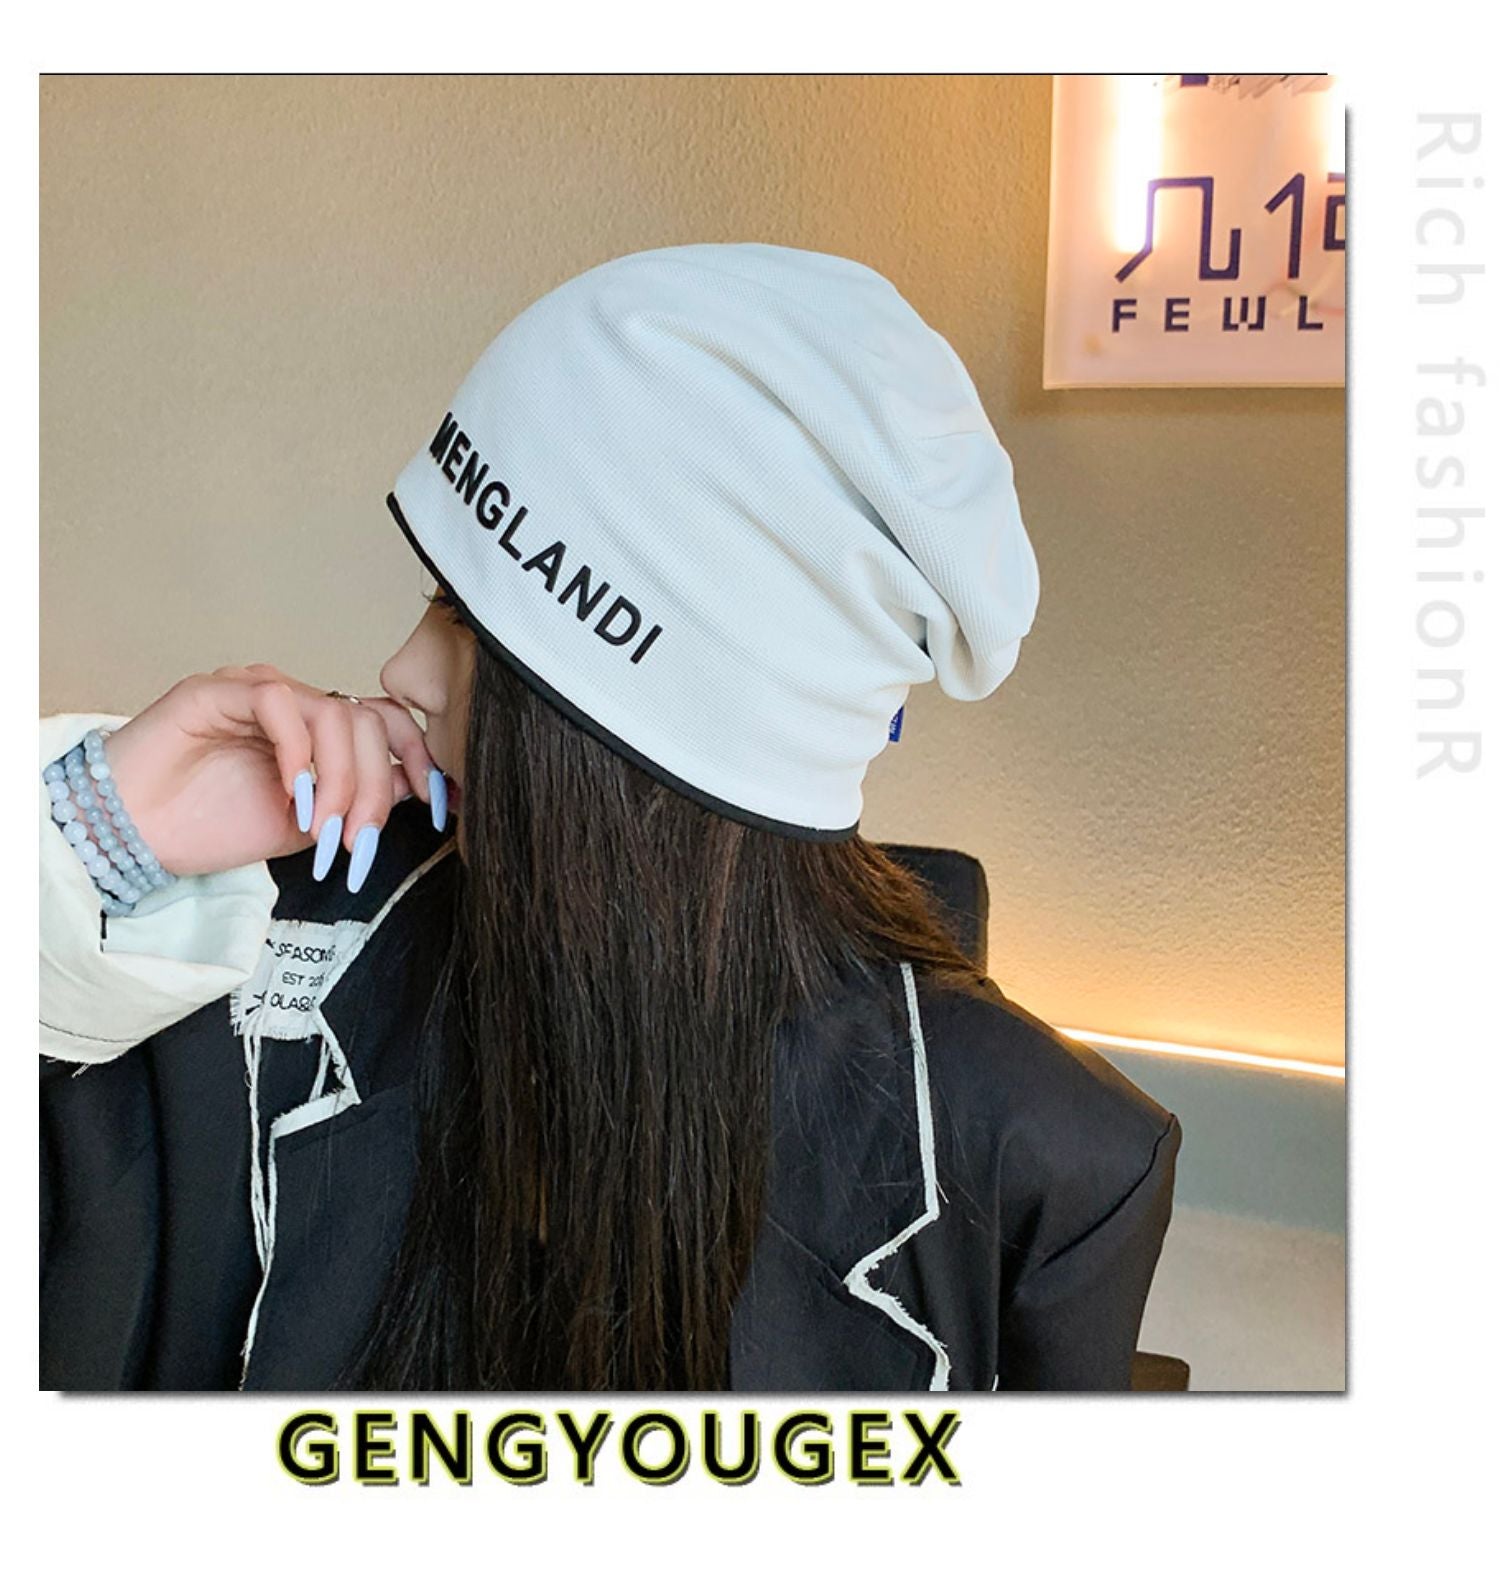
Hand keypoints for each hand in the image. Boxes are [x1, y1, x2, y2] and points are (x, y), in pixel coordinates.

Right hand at [99, 664, 444, 882]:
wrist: (136, 834)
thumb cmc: (211, 826)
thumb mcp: (306, 826)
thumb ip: (353, 803)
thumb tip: (411, 790)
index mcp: (318, 730)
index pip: (386, 724)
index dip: (420, 759)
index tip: (438, 805)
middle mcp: (293, 703)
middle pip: (367, 722)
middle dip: (375, 787)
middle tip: (359, 839)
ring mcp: (257, 691)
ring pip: (332, 711)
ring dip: (340, 778)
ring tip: (324, 829)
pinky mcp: (217, 689)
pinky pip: (277, 702)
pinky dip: (297, 752)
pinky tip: (293, 795)